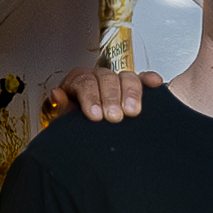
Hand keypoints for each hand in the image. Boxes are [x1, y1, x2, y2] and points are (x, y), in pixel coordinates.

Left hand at [39, 67, 163, 125]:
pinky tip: (155, 84)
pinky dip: (150, 80)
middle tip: (114, 117)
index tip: (95, 116)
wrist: (86, 135)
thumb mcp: (62, 118)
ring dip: (131, 93)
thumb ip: (59, 108)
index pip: (84, 82)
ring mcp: (118, 82)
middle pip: (107, 78)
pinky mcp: (134, 88)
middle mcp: (99, 77)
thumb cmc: (75, 124)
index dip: (90, 97)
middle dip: (111, 98)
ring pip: (127, 77)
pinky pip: (143, 79)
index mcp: (79, 80)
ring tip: (132, 111)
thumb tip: (56, 95)